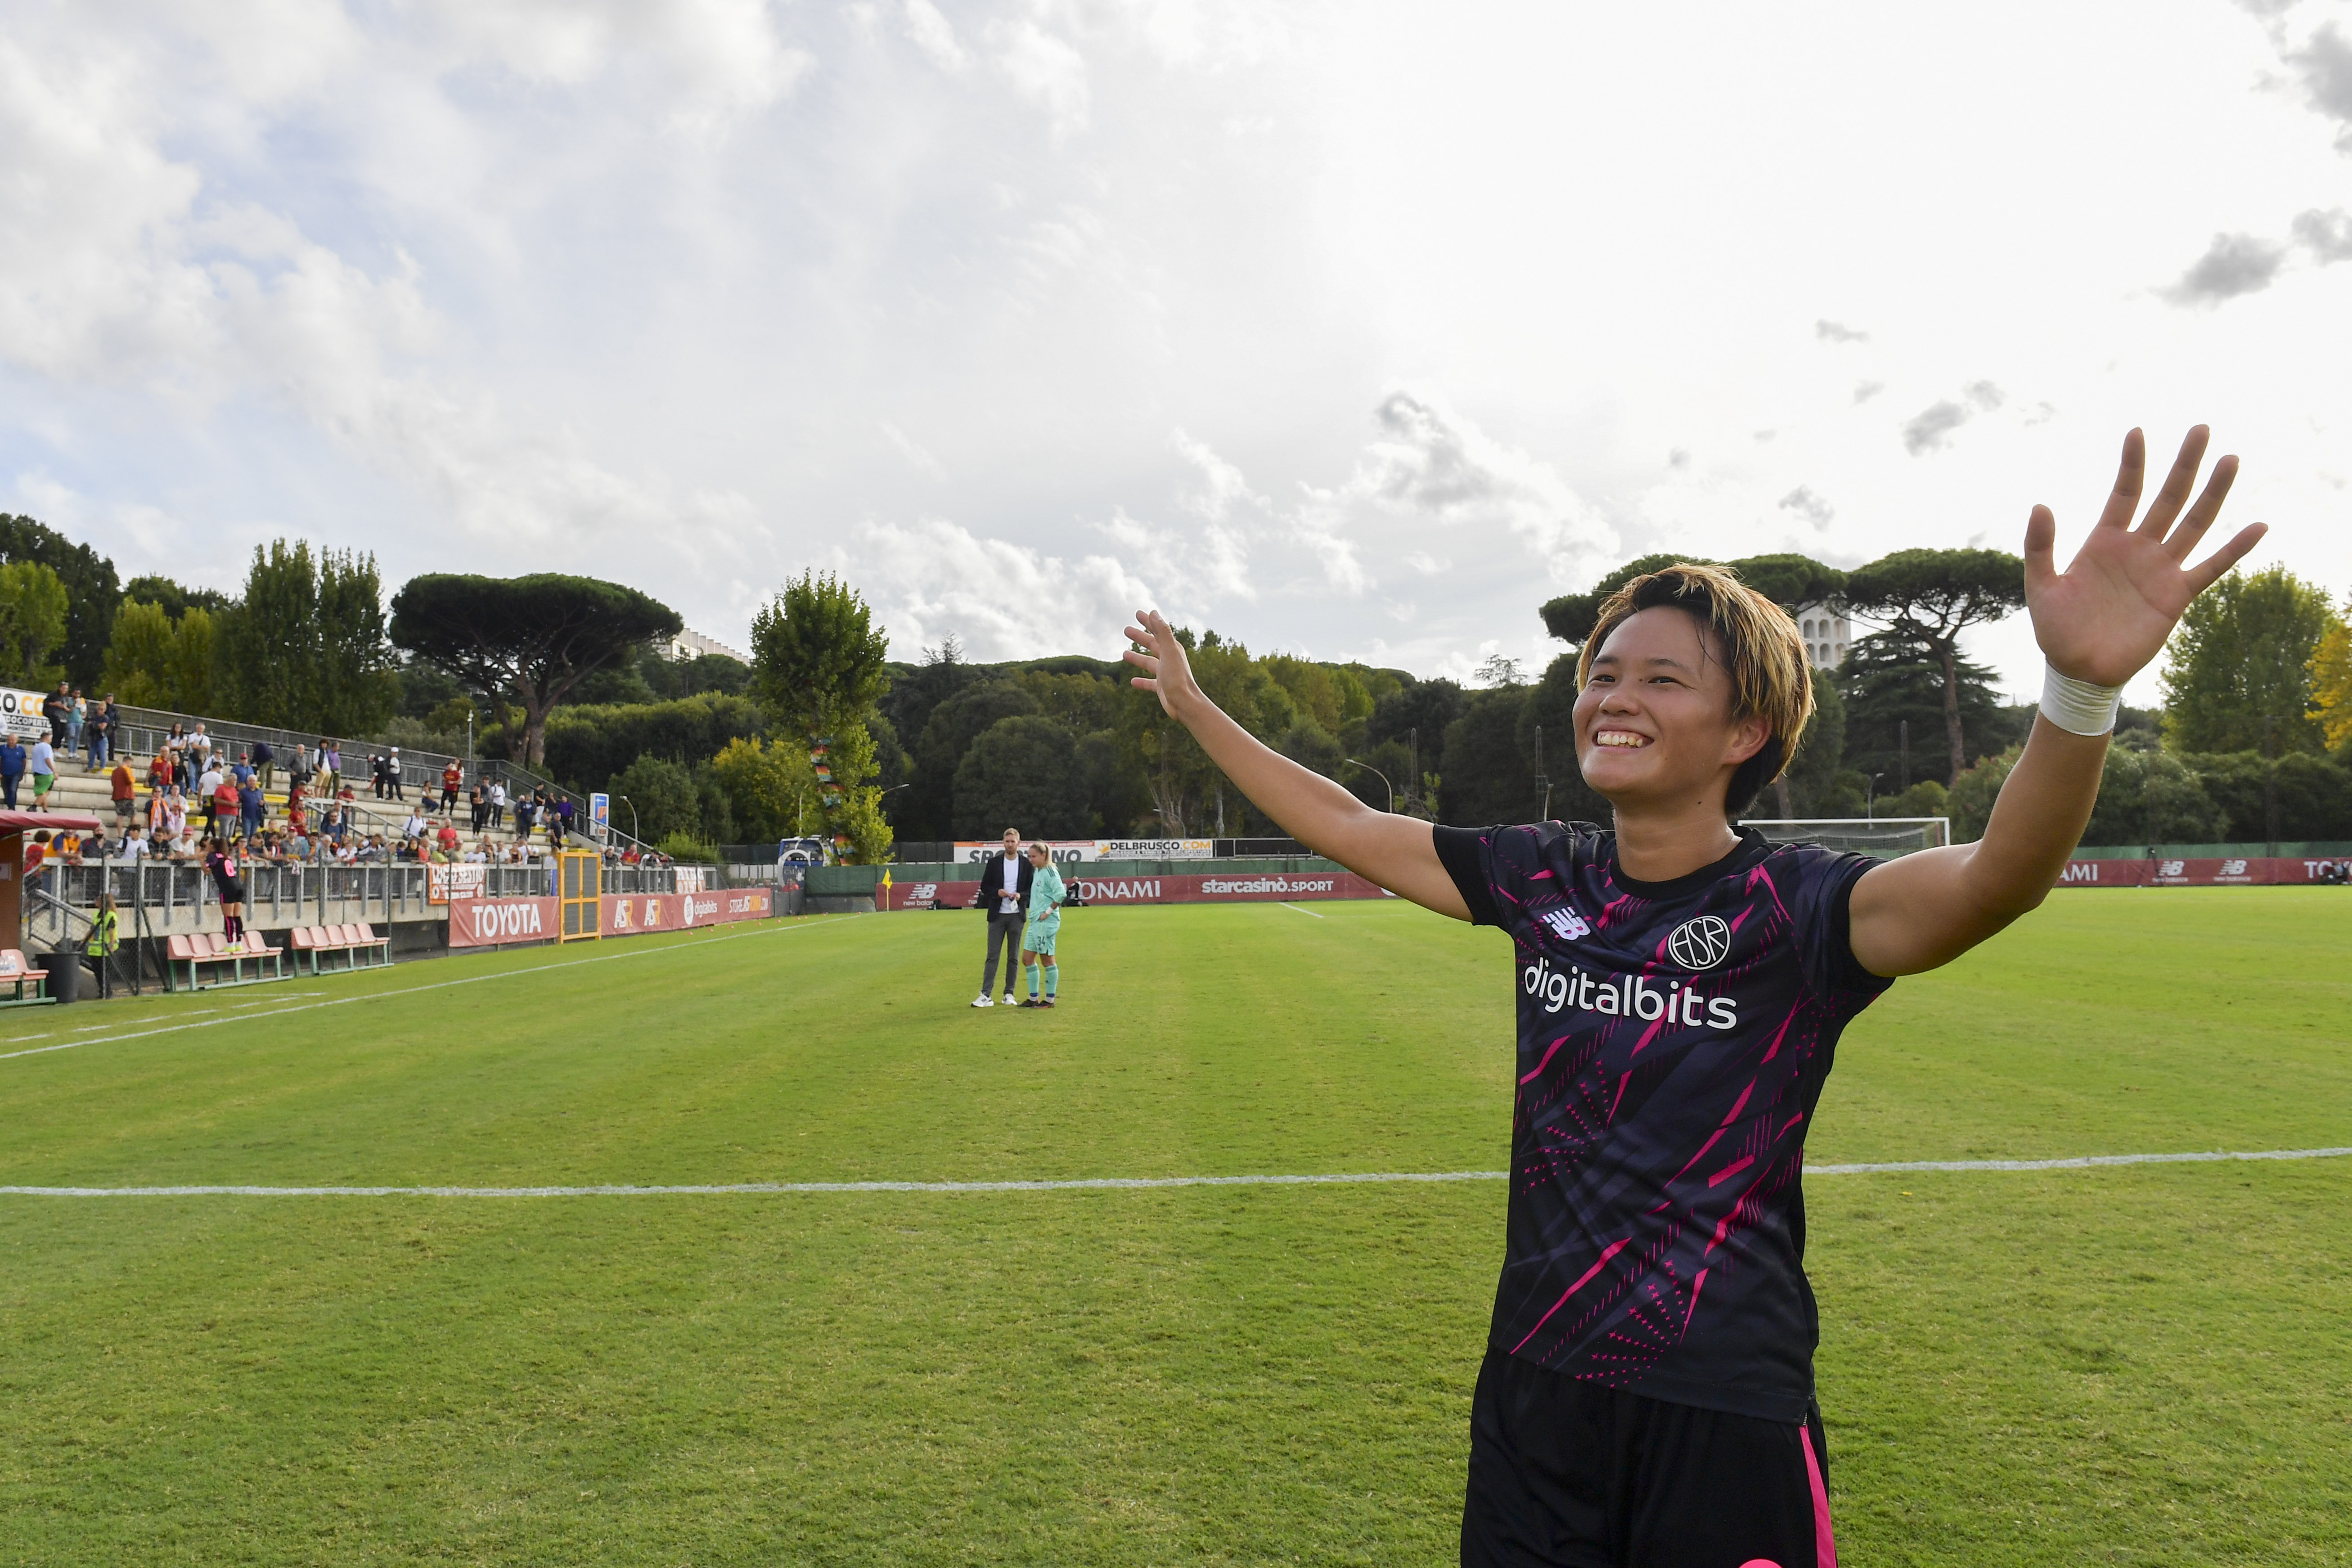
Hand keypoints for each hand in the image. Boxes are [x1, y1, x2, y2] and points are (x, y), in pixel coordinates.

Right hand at [1121, 609, 1201, 716]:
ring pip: (1149, 662)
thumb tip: (1154, 613)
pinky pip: (1149, 682)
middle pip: (1152, 645)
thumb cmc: (1178, 677)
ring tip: (1124, 653)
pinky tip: (1132, 682)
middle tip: (1126, 630)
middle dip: (1140, 637)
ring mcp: (1165, 673)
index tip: (1138, 613)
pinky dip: (1141, 680)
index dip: (1148, 622)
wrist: (1185, 703)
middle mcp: (1169, 660)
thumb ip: (1162, 632)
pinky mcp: (1162, 687)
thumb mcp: (1169, 651)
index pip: (1158, 631)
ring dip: (1137, 657)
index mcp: (1172, 649)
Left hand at [2026, 427, 2266, 687]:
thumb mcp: (2041, 586)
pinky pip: (2212, 567)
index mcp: (2104, 541)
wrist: (2079, 670)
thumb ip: (2040, 547)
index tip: (2137, 431)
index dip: (2132, 463)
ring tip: (2231, 459)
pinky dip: (2236, 549)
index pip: (2124, 492)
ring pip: (2193, 522)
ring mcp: (2160, 569)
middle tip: (2201, 428)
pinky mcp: (2177, 595)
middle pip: (2167, 497)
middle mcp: (2138, 548)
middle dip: (2184, 464)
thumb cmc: (2056, 629)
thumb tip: (2040, 505)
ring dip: (2213, 493)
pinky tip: (2258, 526)